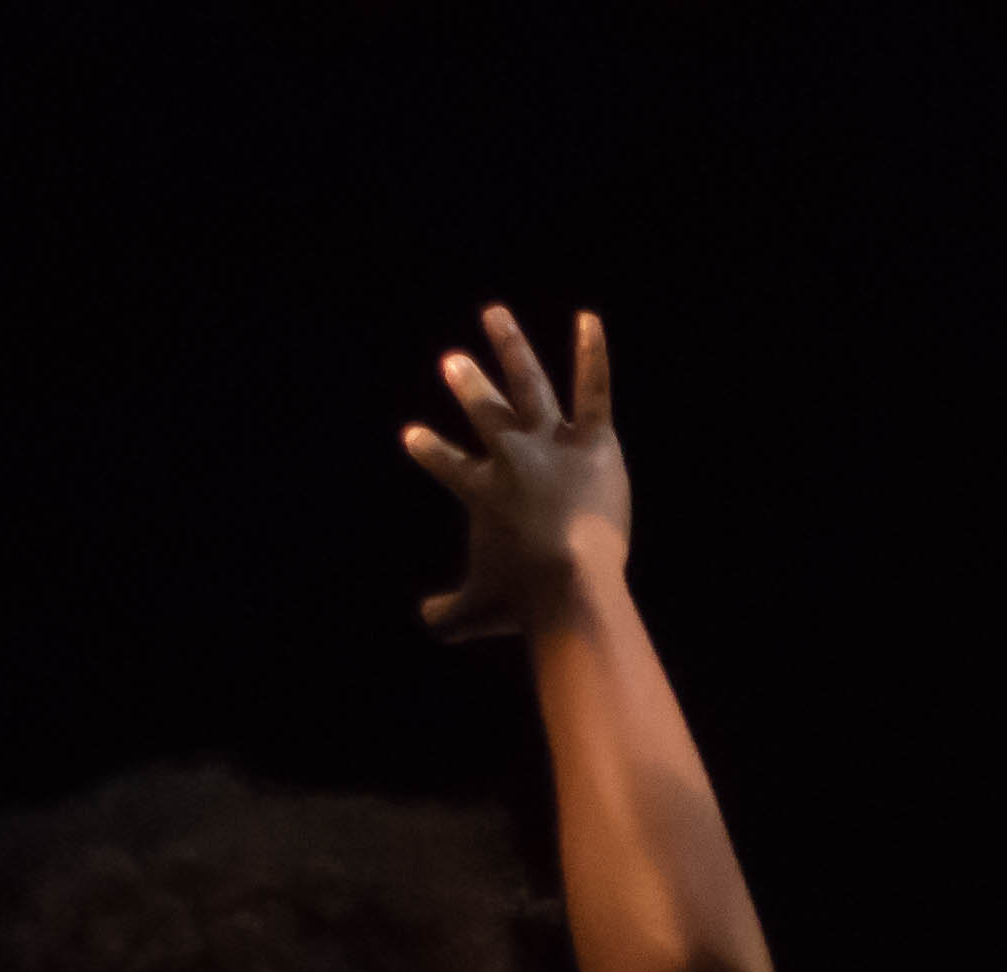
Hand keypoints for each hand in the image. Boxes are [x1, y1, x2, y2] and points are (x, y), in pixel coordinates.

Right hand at [400, 304, 627, 642]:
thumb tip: (427, 621)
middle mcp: (509, 455)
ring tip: (496, 315)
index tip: (413, 435)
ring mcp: (550, 444)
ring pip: (527, 384)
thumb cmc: (523, 600)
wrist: (568, 581)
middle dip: (467, 386)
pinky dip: (592, 355)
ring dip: (509, 347)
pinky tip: (590, 320)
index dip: (429, 449)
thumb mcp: (475, 613)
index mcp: (480, 490)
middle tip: (453, 361)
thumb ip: (446, 615)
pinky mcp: (593, 443)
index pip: (446, 463)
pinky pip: (594, 390)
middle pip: (483, 412)